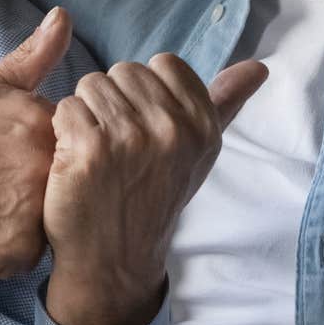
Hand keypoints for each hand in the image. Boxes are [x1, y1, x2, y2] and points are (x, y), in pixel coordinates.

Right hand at [0, 7, 73, 286]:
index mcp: (44, 124)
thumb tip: (63, 16)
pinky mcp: (23, 251)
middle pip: (70, 182)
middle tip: (3, 184)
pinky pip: (37, 253)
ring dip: (34, 217)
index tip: (14, 155)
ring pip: (58, 219)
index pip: (76, 142)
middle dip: (44, 186)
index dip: (48, 152)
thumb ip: (34, 56)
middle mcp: (46, 168)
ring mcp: (36, 213)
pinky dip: (16, 246)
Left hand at [42, 54, 267, 324]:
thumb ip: (227, 103)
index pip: (164, 64)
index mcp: (203, 125)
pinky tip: (75, 161)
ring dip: (86, 115)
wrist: (115, 260)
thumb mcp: (200, 152)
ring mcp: (130, 138)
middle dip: (114, 101)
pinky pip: (66, 108)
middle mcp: (173, 129)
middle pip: (124, 71)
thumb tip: (260, 66)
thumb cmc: (155, 197)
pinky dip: (63, 131)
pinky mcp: (89, 150)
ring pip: (91, 85)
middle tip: (119, 147)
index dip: (146, 91)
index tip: (145, 127)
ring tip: (97, 153)